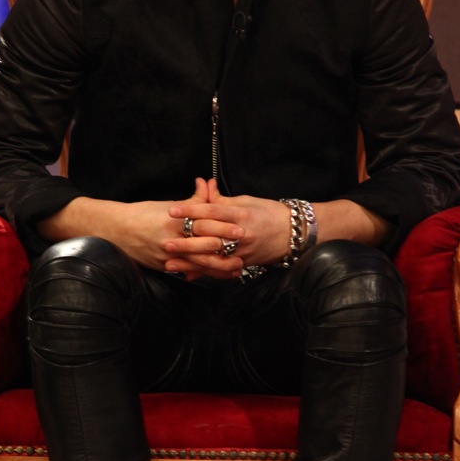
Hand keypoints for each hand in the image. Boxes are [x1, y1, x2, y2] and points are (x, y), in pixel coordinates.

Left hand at [165, 178, 288, 278]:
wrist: (294, 233)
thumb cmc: (270, 213)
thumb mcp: (247, 201)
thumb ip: (222, 199)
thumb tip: (203, 187)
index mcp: (241, 214)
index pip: (211, 211)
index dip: (191, 210)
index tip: (173, 211)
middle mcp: (241, 233)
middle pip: (209, 235)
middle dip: (185, 240)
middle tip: (165, 241)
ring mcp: (242, 251)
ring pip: (212, 256)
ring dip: (190, 260)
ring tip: (170, 262)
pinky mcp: (244, 263)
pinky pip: (221, 269)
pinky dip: (204, 272)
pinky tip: (189, 274)